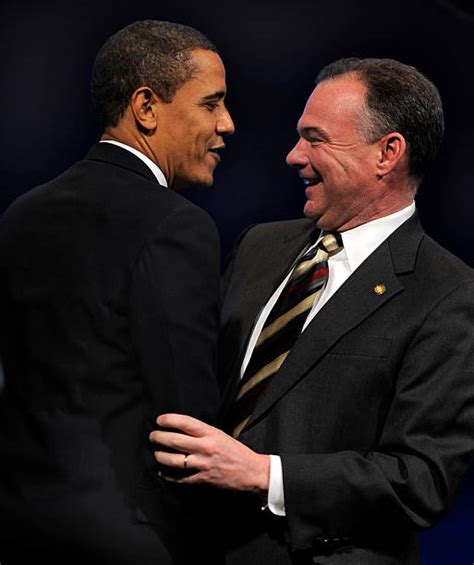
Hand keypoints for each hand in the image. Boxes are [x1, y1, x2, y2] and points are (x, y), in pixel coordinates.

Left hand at [149, 413, 269, 494]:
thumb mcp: (220, 435)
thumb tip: (180, 428)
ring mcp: (202, 465)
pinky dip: (168, 475)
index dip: (169, 420)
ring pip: (173, 460)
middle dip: (159, 437)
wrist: (251, 472)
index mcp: (211, 434)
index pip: (185, 423)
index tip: (160, 420)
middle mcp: (205, 448)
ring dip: (161, 456)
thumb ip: (202, 432)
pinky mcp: (202, 480)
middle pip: (175, 441)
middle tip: (153, 436)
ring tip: (157, 453)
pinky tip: (163, 471)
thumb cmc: (236, 451)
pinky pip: (179, 478)